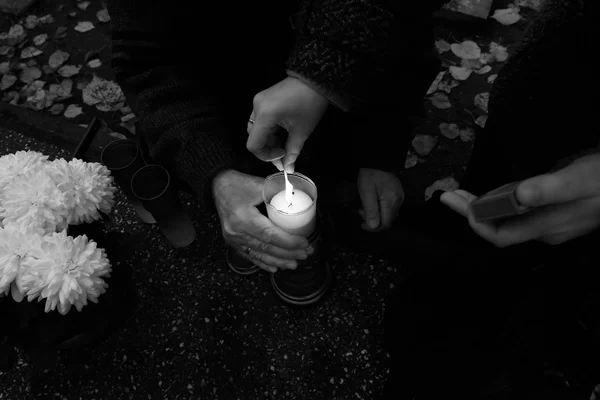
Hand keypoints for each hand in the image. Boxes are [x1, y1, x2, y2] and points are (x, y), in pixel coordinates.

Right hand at [212, 169, 310, 271]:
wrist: (217, 186)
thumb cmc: (237, 183)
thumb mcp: (257, 184)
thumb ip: (276, 192)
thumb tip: (297, 198)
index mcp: (243, 217)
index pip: (269, 235)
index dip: (288, 241)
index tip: (304, 243)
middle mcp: (236, 231)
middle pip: (266, 247)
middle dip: (288, 253)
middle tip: (305, 254)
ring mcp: (233, 239)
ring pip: (258, 254)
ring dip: (278, 261)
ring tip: (294, 263)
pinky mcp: (232, 241)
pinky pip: (249, 255)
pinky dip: (263, 262)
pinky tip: (275, 267)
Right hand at [246, 77, 328, 172]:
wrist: (316, 79)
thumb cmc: (311, 103)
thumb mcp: (302, 131)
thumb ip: (292, 152)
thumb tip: (288, 168)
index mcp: (265, 115)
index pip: (253, 144)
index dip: (266, 156)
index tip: (281, 158)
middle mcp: (257, 107)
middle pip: (254, 137)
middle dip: (268, 149)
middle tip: (284, 155)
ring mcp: (259, 101)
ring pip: (257, 129)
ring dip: (269, 140)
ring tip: (286, 144)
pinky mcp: (263, 99)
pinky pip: (261, 119)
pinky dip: (270, 130)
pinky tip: (283, 133)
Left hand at [357, 168, 403, 231]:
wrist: (377, 160)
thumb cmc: (370, 173)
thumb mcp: (366, 191)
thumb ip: (370, 209)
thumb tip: (374, 226)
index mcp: (391, 201)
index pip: (385, 224)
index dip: (374, 228)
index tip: (362, 225)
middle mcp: (398, 201)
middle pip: (388, 221)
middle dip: (373, 221)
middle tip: (361, 211)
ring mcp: (399, 198)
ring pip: (388, 215)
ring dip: (375, 215)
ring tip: (364, 206)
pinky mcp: (397, 195)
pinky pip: (389, 208)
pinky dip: (379, 209)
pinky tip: (372, 203)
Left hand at [440, 152, 599, 246]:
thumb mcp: (578, 180)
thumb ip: (551, 189)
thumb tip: (519, 195)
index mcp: (545, 227)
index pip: (499, 235)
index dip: (475, 222)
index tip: (454, 202)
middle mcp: (544, 230)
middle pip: (499, 228)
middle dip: (471, 212)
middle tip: (448, 195)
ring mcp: (550, 222)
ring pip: (508, 219)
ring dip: (484, 206)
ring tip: (460, 193)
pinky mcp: (555, 212)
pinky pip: (519, 212)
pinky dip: (500, 202)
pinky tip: (492, 193)